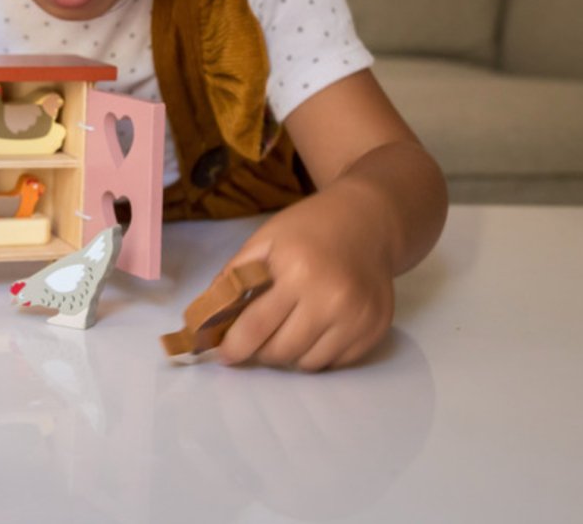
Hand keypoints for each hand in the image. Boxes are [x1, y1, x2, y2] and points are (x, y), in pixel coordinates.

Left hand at [216, 187, 395, 371]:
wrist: (366, 220)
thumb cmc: (307, 229)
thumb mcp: (263, 241)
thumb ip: (233, 278)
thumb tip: (206, 319)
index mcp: (298, 272)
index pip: (256, 326)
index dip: (234, 346)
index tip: (223, 355)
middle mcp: (332, 298)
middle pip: (281, 351)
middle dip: (260, 349)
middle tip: (256, 336)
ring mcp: (358, 317)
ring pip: (308, 363)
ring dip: (290, 354)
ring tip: (288, 327)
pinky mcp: (376, 329)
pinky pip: (336, 363)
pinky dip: (318, 353)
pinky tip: (316, 327)